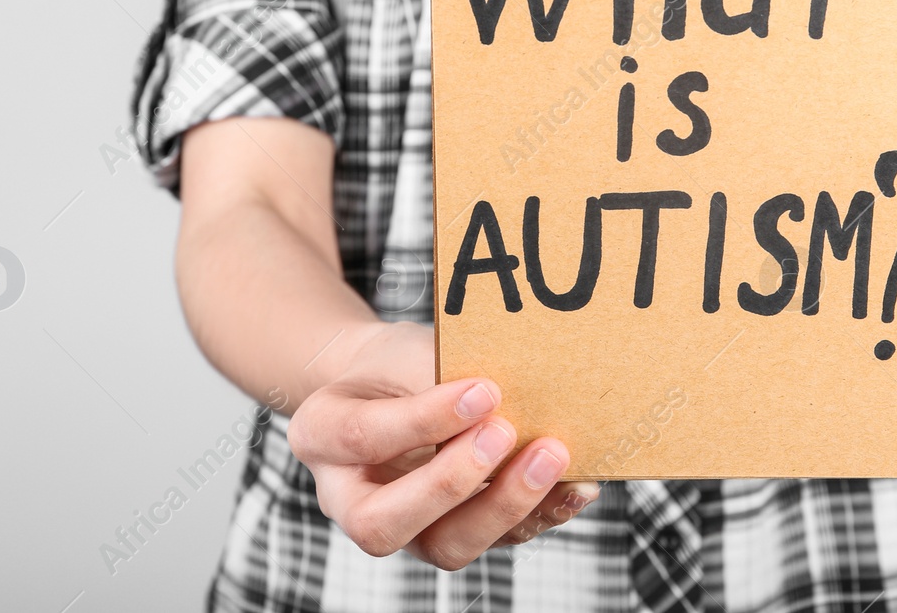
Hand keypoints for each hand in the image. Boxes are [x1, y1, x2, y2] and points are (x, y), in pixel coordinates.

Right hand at [287, 321, 598, 568]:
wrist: (399, 383)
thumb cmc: (400, 362)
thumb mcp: (404, 349)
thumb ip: (438, 375)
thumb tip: (508, 397)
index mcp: (321, 436)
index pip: (363, 437)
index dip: (424, 419)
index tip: (484, 390)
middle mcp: (349, 497)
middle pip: (382, 522)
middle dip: (450, 483)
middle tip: (506, 432)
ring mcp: (404, 526)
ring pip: (444, 546)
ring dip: (504, 506)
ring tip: (554, 458)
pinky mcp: (454, 534)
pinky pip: (496, 542)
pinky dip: (540, 514)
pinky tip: (575, 485)